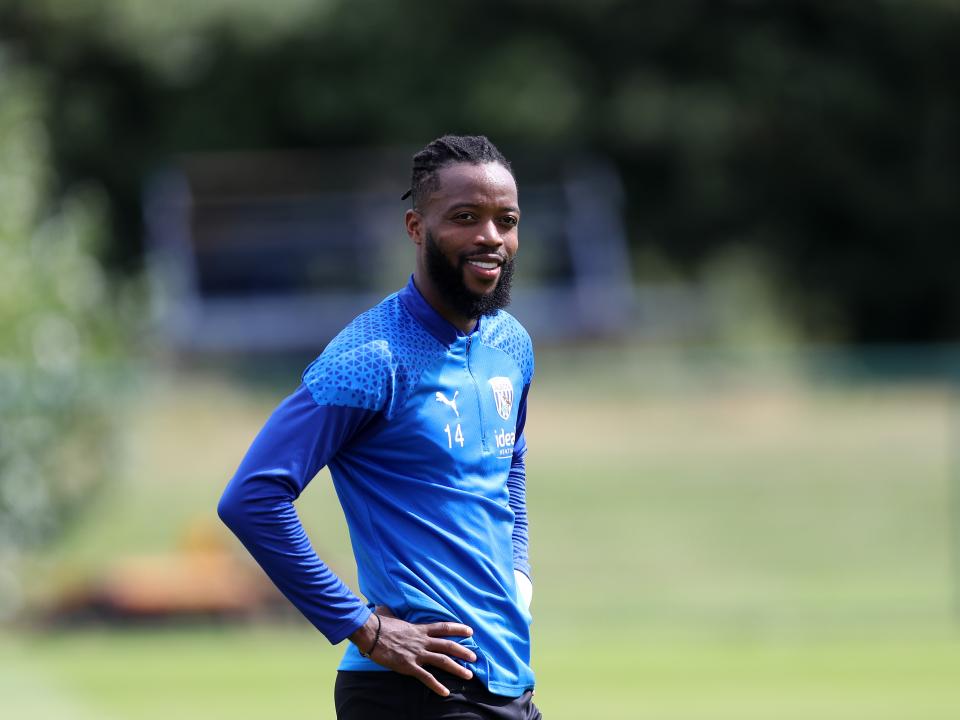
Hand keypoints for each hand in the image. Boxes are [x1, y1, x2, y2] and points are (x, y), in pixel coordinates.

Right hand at [349, 605, 475, 696]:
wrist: (371, 633)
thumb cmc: (378, 623)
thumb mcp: (388, 613)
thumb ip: (390, 612)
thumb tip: (383, 608)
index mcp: (419, 628)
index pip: (443, 627)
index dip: (458, 629)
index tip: (470, 631)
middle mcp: (422, 641)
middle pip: (448, 645)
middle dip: (463, 651)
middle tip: (475, 657)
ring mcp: (417, 654)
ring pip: (442, 661)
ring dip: (457, 668)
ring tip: (469, 675)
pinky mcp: (409, 666)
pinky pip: (426, 678)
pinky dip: (436, 686)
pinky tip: (445, 692)